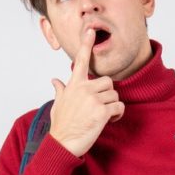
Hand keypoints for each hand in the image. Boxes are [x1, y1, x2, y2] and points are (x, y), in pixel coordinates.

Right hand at [48, 28, 124, 156]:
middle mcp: (83, 89)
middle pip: (108, 81)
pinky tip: (109, 121)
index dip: (86, 45)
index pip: (81, 61)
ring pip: (115, 94)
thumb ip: (60, 90)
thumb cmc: (61, 125)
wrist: (62, 143)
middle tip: (101, 107)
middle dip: (108, 94)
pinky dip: (117, 114)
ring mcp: (93, 99)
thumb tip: (55, 80)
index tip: (91, 31)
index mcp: (74, 85)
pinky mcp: (102, 111)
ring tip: (103, 116)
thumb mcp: (58, 105)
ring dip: (113, 106)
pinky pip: (119, 106)